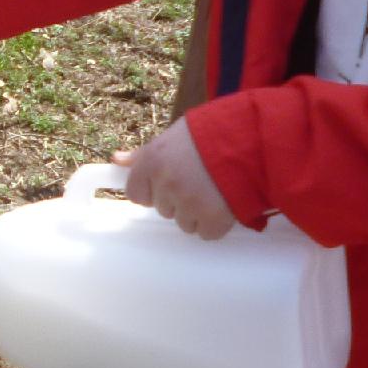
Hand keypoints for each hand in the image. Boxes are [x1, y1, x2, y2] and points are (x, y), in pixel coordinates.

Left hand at [114, 119, 235, 238]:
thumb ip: (144, 154)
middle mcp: (166, 184)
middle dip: (179, 199)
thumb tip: (116, 160)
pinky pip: (206, 233)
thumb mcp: (174, 136)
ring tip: (214, 190)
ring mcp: (189, 203)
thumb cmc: (211, 134)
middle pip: (164, 209)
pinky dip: (216, 224)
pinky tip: (224, 204)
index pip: (136, 194)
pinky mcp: (212, 219)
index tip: (168, 184)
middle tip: (200, 181)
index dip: (153, 191)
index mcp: (153, 161)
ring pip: (184, 223)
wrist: (251, 140)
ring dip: (198, 213)